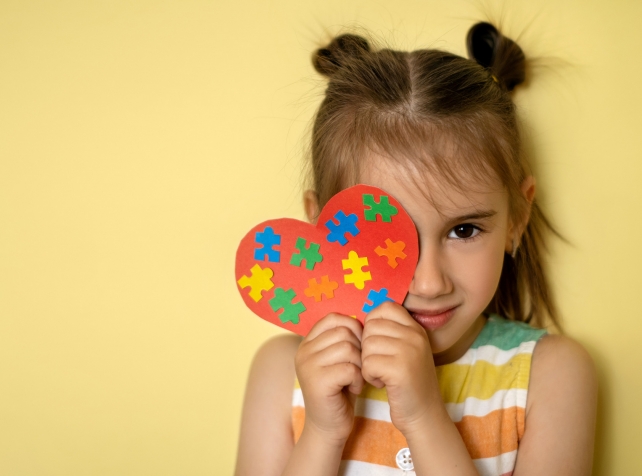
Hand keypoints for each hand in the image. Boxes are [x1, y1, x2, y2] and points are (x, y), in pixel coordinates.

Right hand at [295, 313, 364, 443]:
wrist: (328, 426)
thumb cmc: (339, 390)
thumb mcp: (338, 359)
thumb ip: (344, 339)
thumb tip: (365, 320)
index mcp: (308, 342)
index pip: (334, 318)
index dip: (353, 328)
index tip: (359, 347)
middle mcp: (304, 351)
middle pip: (343, 332)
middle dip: (359, 349)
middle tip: (359, 367)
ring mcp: (308, 366)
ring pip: (348, 349)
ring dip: (360, 365)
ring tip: (355, 378)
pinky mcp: (317, 382)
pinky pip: (349, 369)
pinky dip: (358, 379)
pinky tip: (353, 388)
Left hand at [361, 302, 440, 434]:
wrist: (424, 414)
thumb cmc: (408, 382)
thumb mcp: (406, 350)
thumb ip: (391, 332)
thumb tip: (361, 320)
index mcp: (416, 328)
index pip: (385, 307)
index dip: (372, 324)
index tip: (376, 343)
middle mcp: (415, 336)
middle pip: (371, 327)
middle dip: (367, 347)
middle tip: (379, 363)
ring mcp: (409, 351)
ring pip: (367, 345)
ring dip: (367, 363)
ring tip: (381, 374)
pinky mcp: (400, 370)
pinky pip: (368, 364)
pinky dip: (369, 376)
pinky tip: (381, 383)